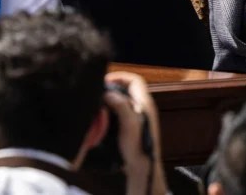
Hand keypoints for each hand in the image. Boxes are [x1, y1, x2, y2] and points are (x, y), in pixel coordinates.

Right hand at [103, 71, 166, 194]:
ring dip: (113, 99)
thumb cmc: (138, 146)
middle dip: (114, 88)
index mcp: (145, 103)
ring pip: (125, 100)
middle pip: (128, 89)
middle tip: (100, 92)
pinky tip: (105, 117)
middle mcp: (144, 107)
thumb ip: (121, 105)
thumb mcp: (129, 124)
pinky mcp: (134, 126)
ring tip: (100, 104)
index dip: (120, 77)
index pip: (135, 80)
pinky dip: (113, 110)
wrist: (143, 168)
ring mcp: (140, 116)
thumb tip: (109, 93)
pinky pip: (123, 111)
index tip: (106, 81)